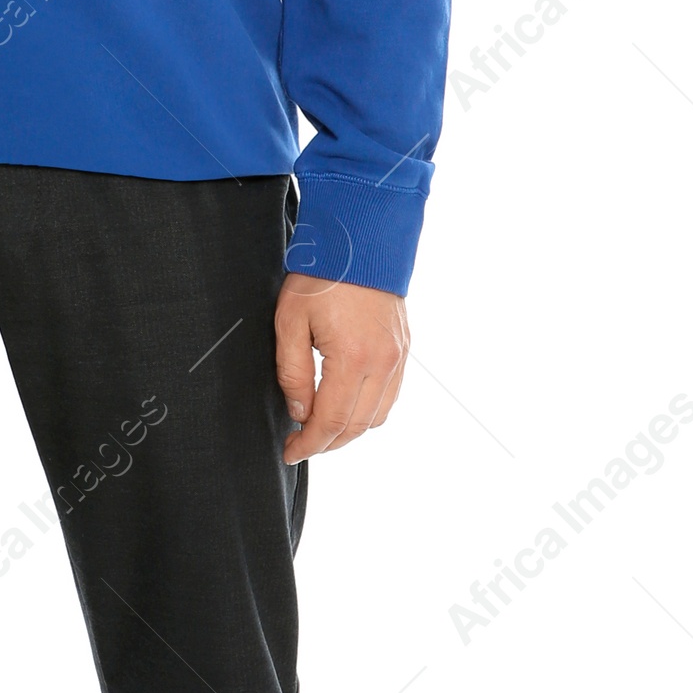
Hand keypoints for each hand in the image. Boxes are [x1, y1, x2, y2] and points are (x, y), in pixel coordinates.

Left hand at [276, 273, 408, 462]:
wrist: (362, 240)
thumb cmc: (321, 276)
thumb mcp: (289, 322)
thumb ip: (292, 373)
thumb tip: (299, 412)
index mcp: (352, 358)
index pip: (331, 422)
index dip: (309, 444)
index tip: (290, 452)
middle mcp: (382, 363)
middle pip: (356, 426)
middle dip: (326, 443)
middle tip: (300, 444)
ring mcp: (398, 357)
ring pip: (376, 417)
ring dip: (348, 430)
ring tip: (320, 427)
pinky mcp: (403, 350)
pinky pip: (390, 396)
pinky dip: (368, 411)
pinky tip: (346, 406)